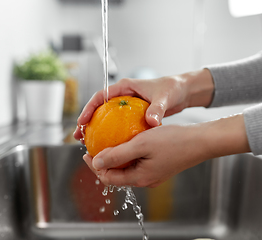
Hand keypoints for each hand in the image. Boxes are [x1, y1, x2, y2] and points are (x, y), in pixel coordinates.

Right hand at [73, 69, 213, 140]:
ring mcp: (126, 106)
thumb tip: (151, 121)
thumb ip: (157, 109)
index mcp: (125, 87)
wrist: (182, 92)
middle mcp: (123, 96)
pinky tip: (109, 148)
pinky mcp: (132, 115)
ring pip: (106, 118)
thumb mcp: (164, 98)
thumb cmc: (173, 89)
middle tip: (79, 137)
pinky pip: (117, 125)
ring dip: (96, 130)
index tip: (82, 121)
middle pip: (98, 108)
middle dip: (87, 122)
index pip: (101, 96)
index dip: (89, 108)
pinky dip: (111, 135)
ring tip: (87, 144)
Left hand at [83, 114, 249, 187]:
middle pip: (116, 174)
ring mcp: (152, 174)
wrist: (200, 141)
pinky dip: (128, 154)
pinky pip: (137, 163)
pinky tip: (127, 141)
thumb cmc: (173, 141)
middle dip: (103, 162)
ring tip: (109, 142)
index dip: (94, 166)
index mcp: (139, 178)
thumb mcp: (141, 144)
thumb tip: (96, 163)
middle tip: (95, 146)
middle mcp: (144, 180)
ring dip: (115, 157)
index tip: (87, 151)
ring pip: (126, 168)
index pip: (108, 178)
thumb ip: (117, 155)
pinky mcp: (158, 166)